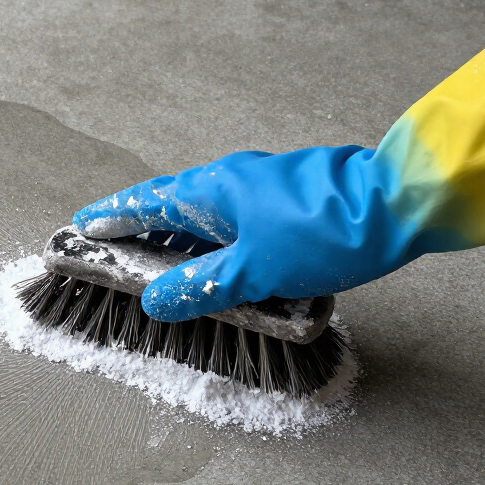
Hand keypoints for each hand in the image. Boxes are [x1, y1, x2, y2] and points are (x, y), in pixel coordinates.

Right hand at [72, 146, 434, 322]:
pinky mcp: (287, 201)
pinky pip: (233, 221)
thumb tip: (156, 303)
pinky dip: (214, 243)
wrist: (400, 204)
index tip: (83, 226)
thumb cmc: (325, 232)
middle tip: (118, 253)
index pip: (146, 203)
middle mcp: (231, 181)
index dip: (112, 217)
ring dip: (180, 240)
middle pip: (172, 207)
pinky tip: (220, 266)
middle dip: (142, 231)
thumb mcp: (254, 271)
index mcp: (212, 190)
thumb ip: (201, 288)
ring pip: (204, 215)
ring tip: (163, 269)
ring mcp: (261, 187)